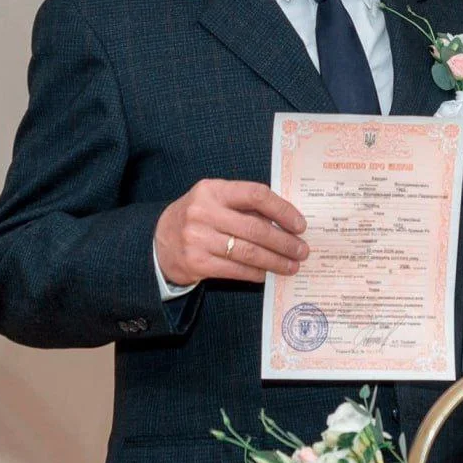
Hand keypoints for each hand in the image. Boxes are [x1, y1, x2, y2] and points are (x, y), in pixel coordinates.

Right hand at [154, 179, 307, 285]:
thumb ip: (245, 205)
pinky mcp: (196, 263)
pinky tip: (266, 273)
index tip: (300, 224)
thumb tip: (287, 221)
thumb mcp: (215, 200)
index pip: (256, 195)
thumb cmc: (198, 216)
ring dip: (275, 261)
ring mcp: (198, 239)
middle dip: (284, 242)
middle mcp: (204, 212)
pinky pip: (234, 269)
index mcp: (213, 190)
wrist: (160, 240)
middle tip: (302, 250)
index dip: (282, 210)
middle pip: (255, 228)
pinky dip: (255, 272)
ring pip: (247, 252)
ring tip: (291, 265)